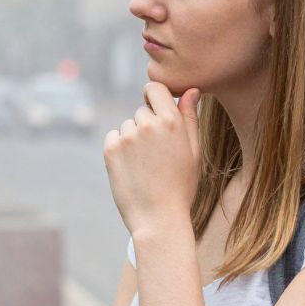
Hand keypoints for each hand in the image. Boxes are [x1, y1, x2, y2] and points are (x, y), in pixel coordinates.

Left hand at [103, 82, 201, 233]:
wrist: (158, 218)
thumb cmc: (181, 186)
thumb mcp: (193, 151)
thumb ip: (190, 118)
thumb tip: (191, 91)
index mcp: (171, 121)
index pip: (155, 88)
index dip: (155, 97)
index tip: (156, 110)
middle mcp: (147, 124)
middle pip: (142, 110)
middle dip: (148, 125)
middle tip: (157, 155)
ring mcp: (127, 136)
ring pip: (128, 126)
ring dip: (134, 138)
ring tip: (145, 165)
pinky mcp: (110, 149)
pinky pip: (113, 137)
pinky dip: (119, 148)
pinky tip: (132, 168)